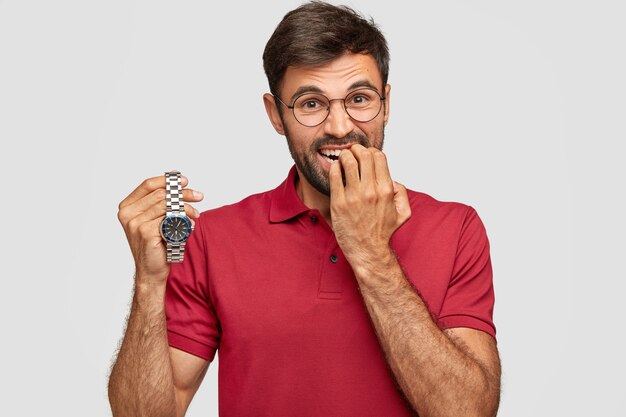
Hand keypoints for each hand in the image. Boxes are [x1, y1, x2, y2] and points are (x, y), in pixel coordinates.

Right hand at [117, 174, 202, 283]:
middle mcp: (127, 214)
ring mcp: (135, 223)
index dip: (167, 180)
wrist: (151, 270)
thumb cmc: (155, 244)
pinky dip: (184, 220)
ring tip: (196, 213)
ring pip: (167, 205)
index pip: (147, 185)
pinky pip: (170, 219)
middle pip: (160, 194)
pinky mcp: (146, 232)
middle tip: (198, 196)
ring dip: (187, 208)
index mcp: (126, 207)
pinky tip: (191, 224)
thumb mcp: (154, 220)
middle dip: (183, 194)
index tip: (184, 181)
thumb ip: (160, 203)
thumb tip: (181, 186)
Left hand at [329, 144, 410, 268]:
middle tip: (353, 152)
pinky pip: (334, 175)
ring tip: (343, 159)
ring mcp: (354, 197)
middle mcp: (371, 191)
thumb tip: (392, 179)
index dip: (372, 151)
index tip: (366, 155)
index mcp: (386, 190)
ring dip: (345, 155)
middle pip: (363, 155)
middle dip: (357, 149)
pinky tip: (335, 170)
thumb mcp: (403, 213)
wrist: (367, 251)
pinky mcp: (339, 203)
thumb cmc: (383, 232)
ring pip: (348, 161)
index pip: (379, 156)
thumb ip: (401, 193)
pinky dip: (334, 167)